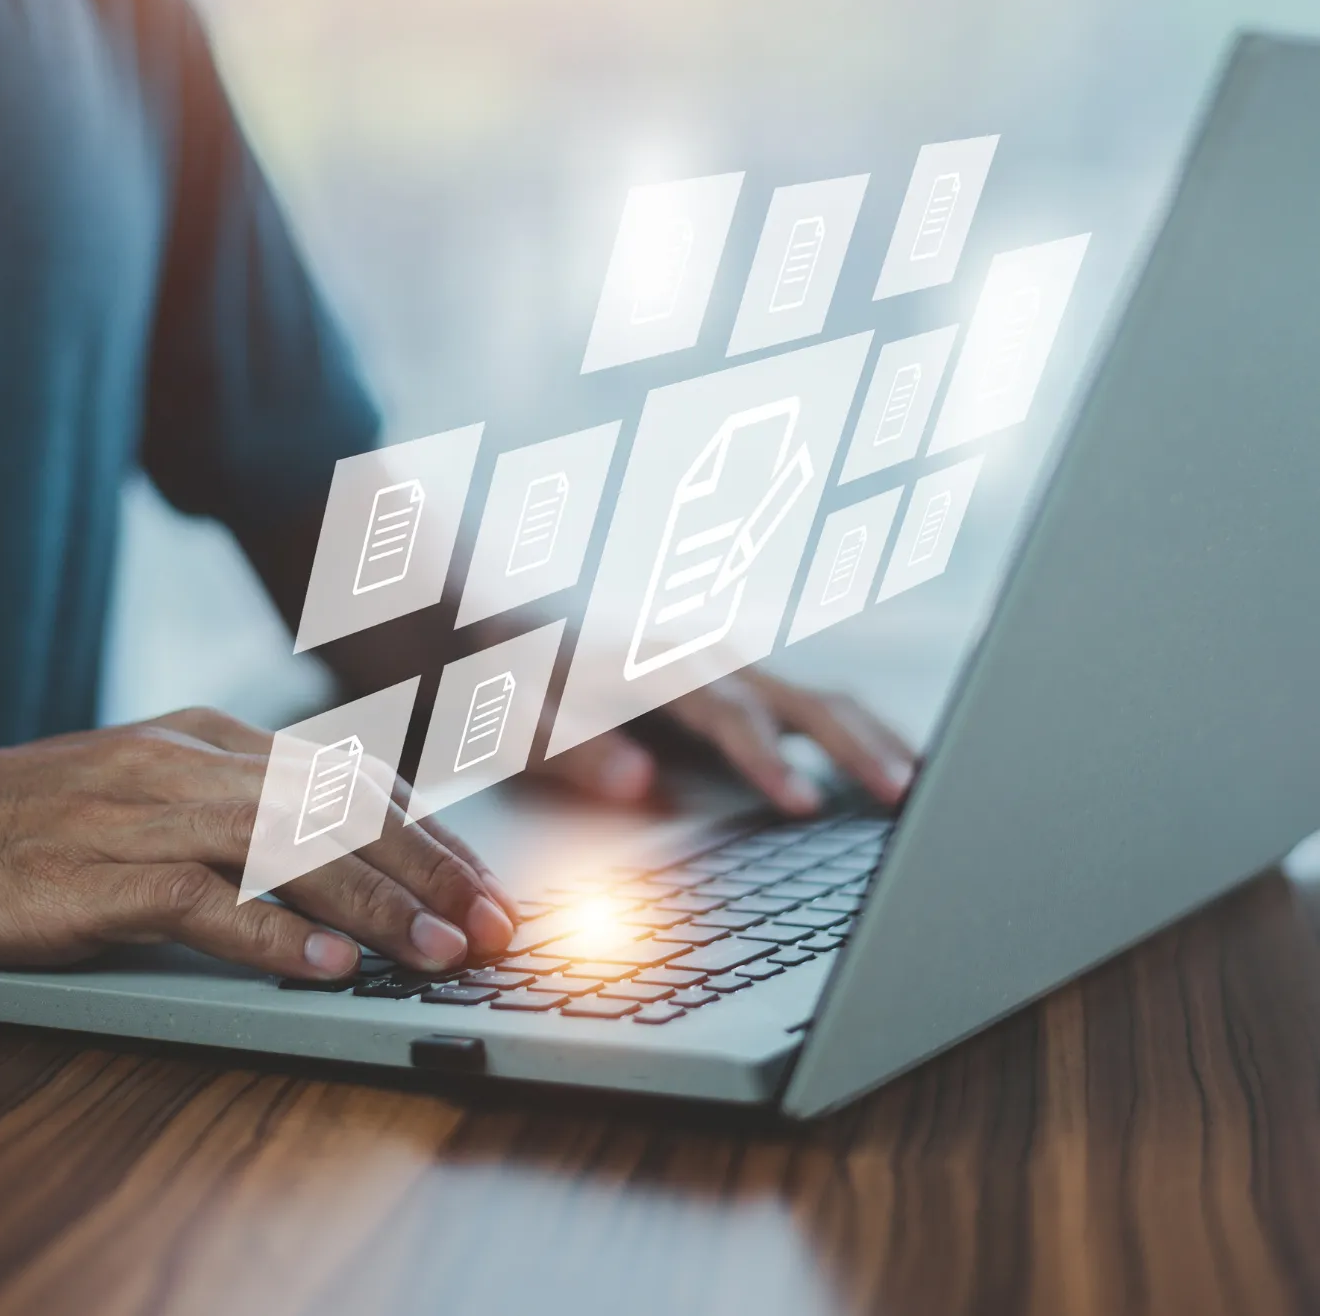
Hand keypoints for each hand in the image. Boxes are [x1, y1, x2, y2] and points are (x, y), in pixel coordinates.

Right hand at [0, 708, 516, 980]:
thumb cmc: (27, 818)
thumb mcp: (148, 786)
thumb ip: (236, 806)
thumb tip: (334, 852)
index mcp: (210, 737)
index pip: (349, 776)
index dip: (428, 830)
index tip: (482, 878)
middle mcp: (190, 763)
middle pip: (341, 808)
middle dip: (433, 866)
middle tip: (497, 921)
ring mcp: (143, 813)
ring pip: (292, 848)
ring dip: (381, 902)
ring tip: (444, 948)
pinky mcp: (94, 875)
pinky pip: (203, 903)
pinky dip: (273, 936)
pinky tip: (331, 965)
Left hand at [543, 668, 916, 815]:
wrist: (506, 622)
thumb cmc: (509, 677)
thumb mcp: (518, 716)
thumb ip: (572, 749)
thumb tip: (639, 783)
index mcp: (657, 663)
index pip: (728, 714)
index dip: (767, 759)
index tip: (804, 806)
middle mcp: (706, 658)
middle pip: (800, 695)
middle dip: (857, 746)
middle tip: (906, 797)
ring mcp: (729, 670)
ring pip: (822, 697)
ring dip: (874, 739)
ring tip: (923, 788)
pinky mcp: (738, 687)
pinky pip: (811, 707)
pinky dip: (859, 736)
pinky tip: (889, 769)